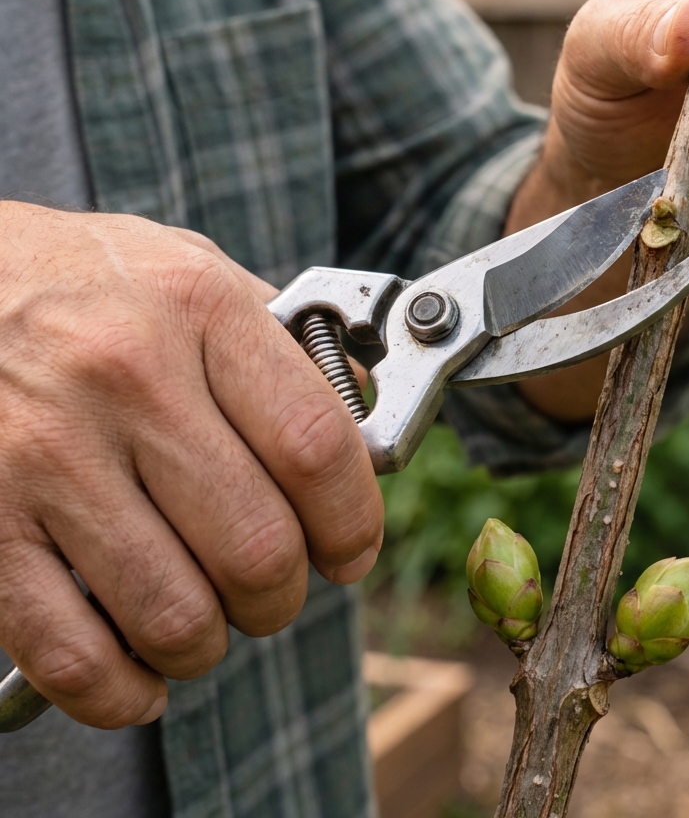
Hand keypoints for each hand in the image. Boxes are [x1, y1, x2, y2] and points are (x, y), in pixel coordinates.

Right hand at [0, 204, 382, 727]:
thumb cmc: (92, 280)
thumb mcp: (200, 273)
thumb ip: (286, 345)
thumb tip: (366, 422)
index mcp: (200, 310)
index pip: (317, 445)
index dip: (352, 521)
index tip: (352, 551)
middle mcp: (128, 377)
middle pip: (257, 544)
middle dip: (284, 597)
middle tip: (274, 591)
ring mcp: (47, 452)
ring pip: (174, 612)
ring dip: (208, 644)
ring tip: (206, 621)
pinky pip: (69, 651)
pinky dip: (120, 690)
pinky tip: (139, 672)